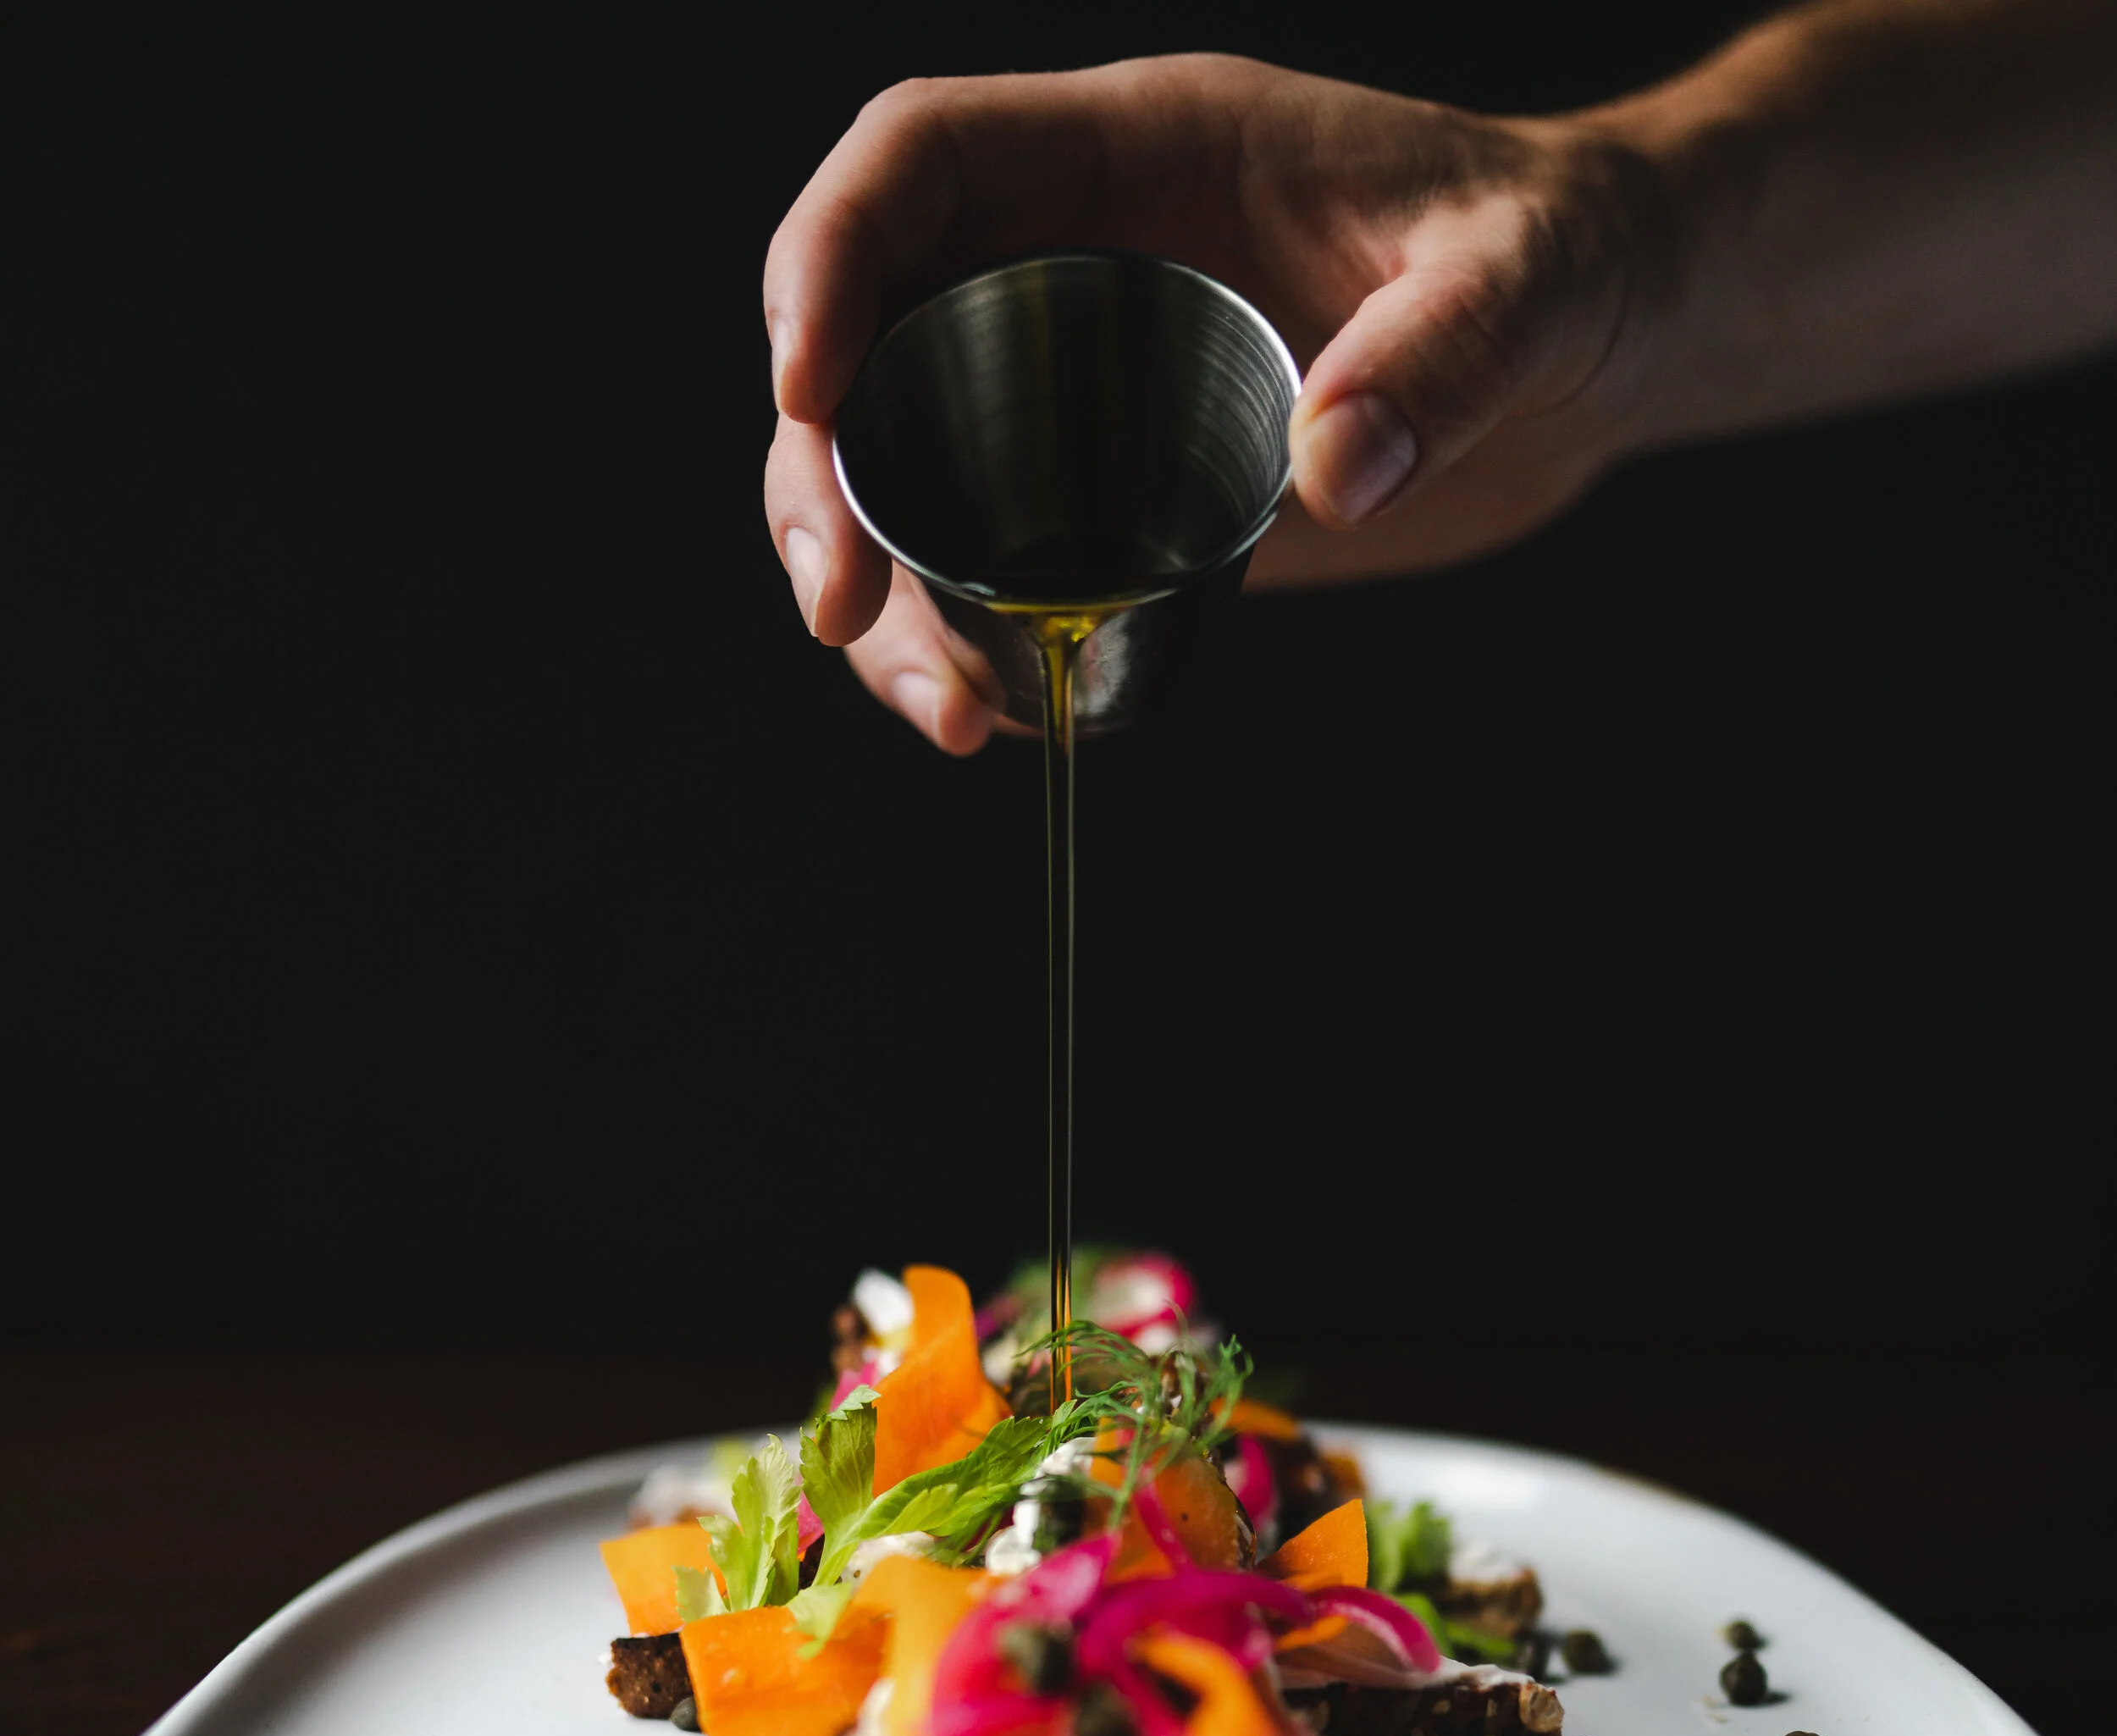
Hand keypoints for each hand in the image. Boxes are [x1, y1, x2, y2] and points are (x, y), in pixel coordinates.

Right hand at [761, 54, 1670, 749]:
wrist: (1600, 340)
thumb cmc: (1562, 258)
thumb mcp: (1528, 280)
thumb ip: (1444, 355)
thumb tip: (1334, 469)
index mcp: (1136, 153)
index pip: (918, 165)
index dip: (828, 260)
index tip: (805, 390)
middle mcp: (1079, 263)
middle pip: (869, 344)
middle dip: (823, 479)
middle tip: (843, 610)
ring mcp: (1086, 388)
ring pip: (908, 480)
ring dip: (889, 603)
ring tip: (952, 719)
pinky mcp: (1120, 499)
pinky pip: (995, 566)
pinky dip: (972, 647)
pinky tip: (1007, 721)